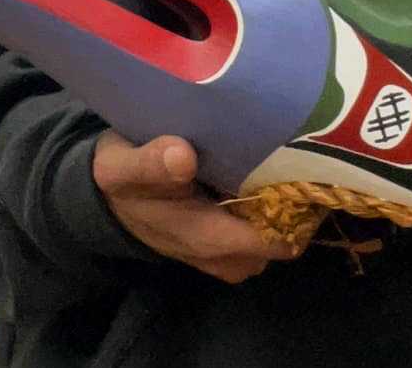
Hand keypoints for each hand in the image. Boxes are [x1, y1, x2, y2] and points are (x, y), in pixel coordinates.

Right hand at [92, 130, 299, 282]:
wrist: (104, 199)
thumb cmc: (120, 176)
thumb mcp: (121, 166)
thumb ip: (149, 164)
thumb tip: (182, 157)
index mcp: (202, 235)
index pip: (269, 240)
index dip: (294, 209)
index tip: (306, 169)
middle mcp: (218, 254)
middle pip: (278, 241)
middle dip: (293, 206)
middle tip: (301, 159)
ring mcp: (220, 254)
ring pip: (270, 241)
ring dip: (281, 209)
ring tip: (286, 164)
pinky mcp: (219, 243)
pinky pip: (256, 237)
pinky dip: (267, 211)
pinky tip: (265, 173)